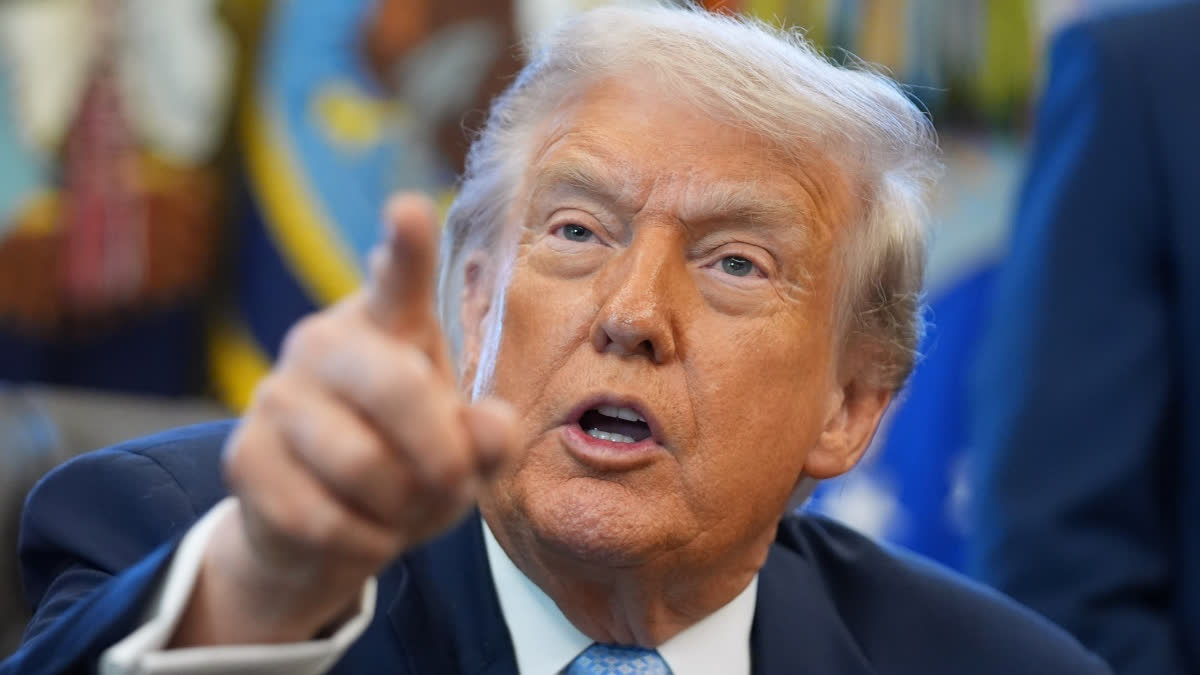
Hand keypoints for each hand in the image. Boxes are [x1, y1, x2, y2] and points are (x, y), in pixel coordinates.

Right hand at [173, 194, 517, 645]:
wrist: (324, 528)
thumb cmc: (408, 467)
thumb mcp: (462, 454)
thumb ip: (487, 440)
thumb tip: (492, 429)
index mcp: (390, 326)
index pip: (402, 279)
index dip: (407, 246)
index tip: (411, 209)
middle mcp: (326, 342)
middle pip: (399, 388)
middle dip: (442, 457)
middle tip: (453, 486)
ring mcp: (274, 394)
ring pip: (362, 465)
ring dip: (403, 509)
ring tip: (403, 510)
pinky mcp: (242, 456)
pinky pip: (323, 518)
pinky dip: (364, 544)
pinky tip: (362, 532)